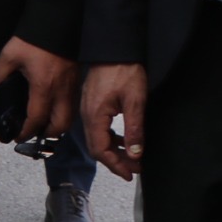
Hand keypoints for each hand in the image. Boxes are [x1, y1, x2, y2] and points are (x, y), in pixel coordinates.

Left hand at [0, 36, 78, 142]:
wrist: (58, 22)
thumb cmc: (33, 39)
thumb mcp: (9, 55)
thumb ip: (1, 75)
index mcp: (44, 87)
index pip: (37, 119)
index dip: (26, 131)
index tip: (18, 136)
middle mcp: (61, 92)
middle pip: (60, 126)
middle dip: (47, 134)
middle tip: (33, 132)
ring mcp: (72, 87)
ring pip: (70, 117)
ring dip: (57, 125)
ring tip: (42, 122)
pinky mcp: (77, 80)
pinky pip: (72, 105)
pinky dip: (63, 112)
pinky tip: (52, 107)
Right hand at [83, 63, 147, 180]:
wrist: (114, 48)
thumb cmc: (124, 71)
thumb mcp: (135, 102)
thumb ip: (134, 130)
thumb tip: (134, 154)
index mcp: (94, 115)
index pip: (100, 149)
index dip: (115, 165)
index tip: (131, 174)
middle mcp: (87, 114)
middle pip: (96, 147)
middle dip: (115, 161)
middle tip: (135, 169)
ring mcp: (87, 108)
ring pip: (97, 138)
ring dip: (114, 151)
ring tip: (132, 157)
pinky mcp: (92, 103)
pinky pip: (98, 128)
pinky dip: (110, 138)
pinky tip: (124, 139)